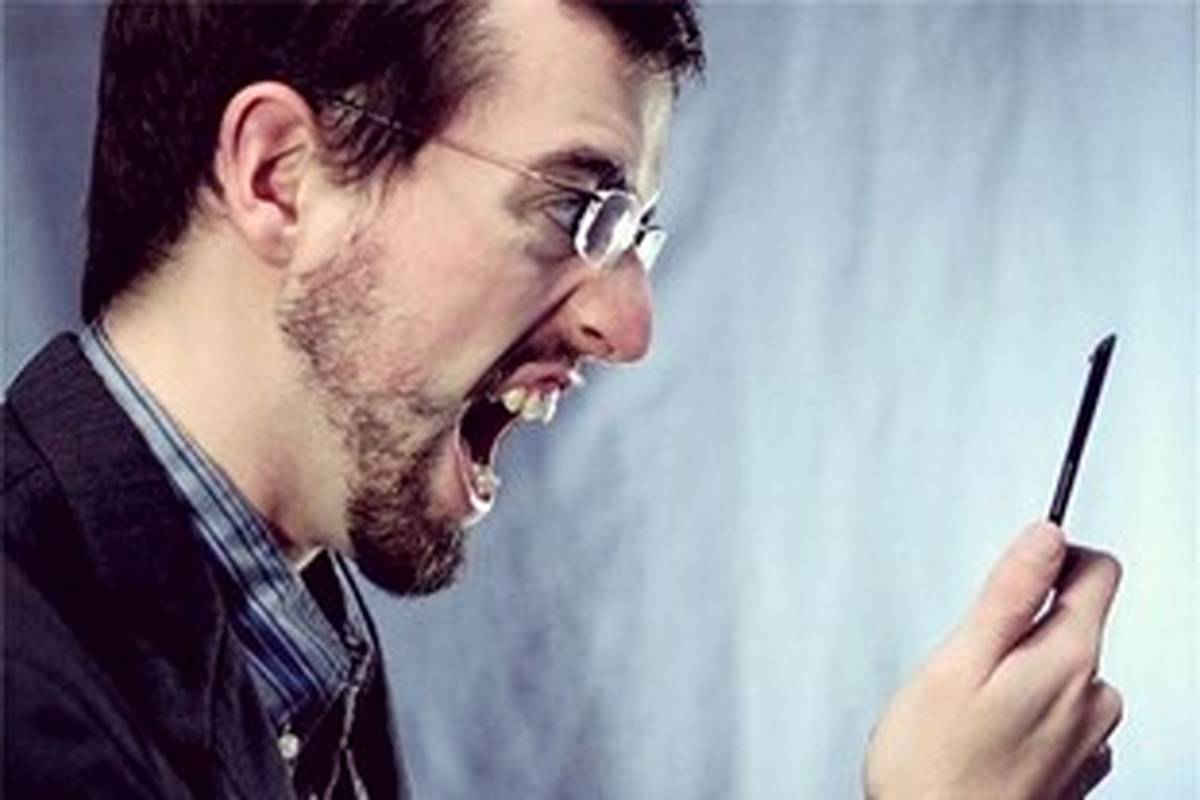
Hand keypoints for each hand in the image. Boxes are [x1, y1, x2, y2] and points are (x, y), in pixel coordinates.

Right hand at [863, 523, 1122, 799]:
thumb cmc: (933, 766)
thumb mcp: (958, 660)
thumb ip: (1009, 593)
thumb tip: (1045, 537)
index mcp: (1067, 661)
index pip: (1097, 570)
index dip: (1054, 553)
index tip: (1018, 564)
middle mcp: (1092, 700)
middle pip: (1078, 620)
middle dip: (1024, 622)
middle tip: (968, 655)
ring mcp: (1088, 740)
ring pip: (1067, 670)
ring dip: (1024, 671)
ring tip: (969, 701)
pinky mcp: (1073, 771)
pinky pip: (1063, 716)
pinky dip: (1028, 712)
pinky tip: (986, 734)